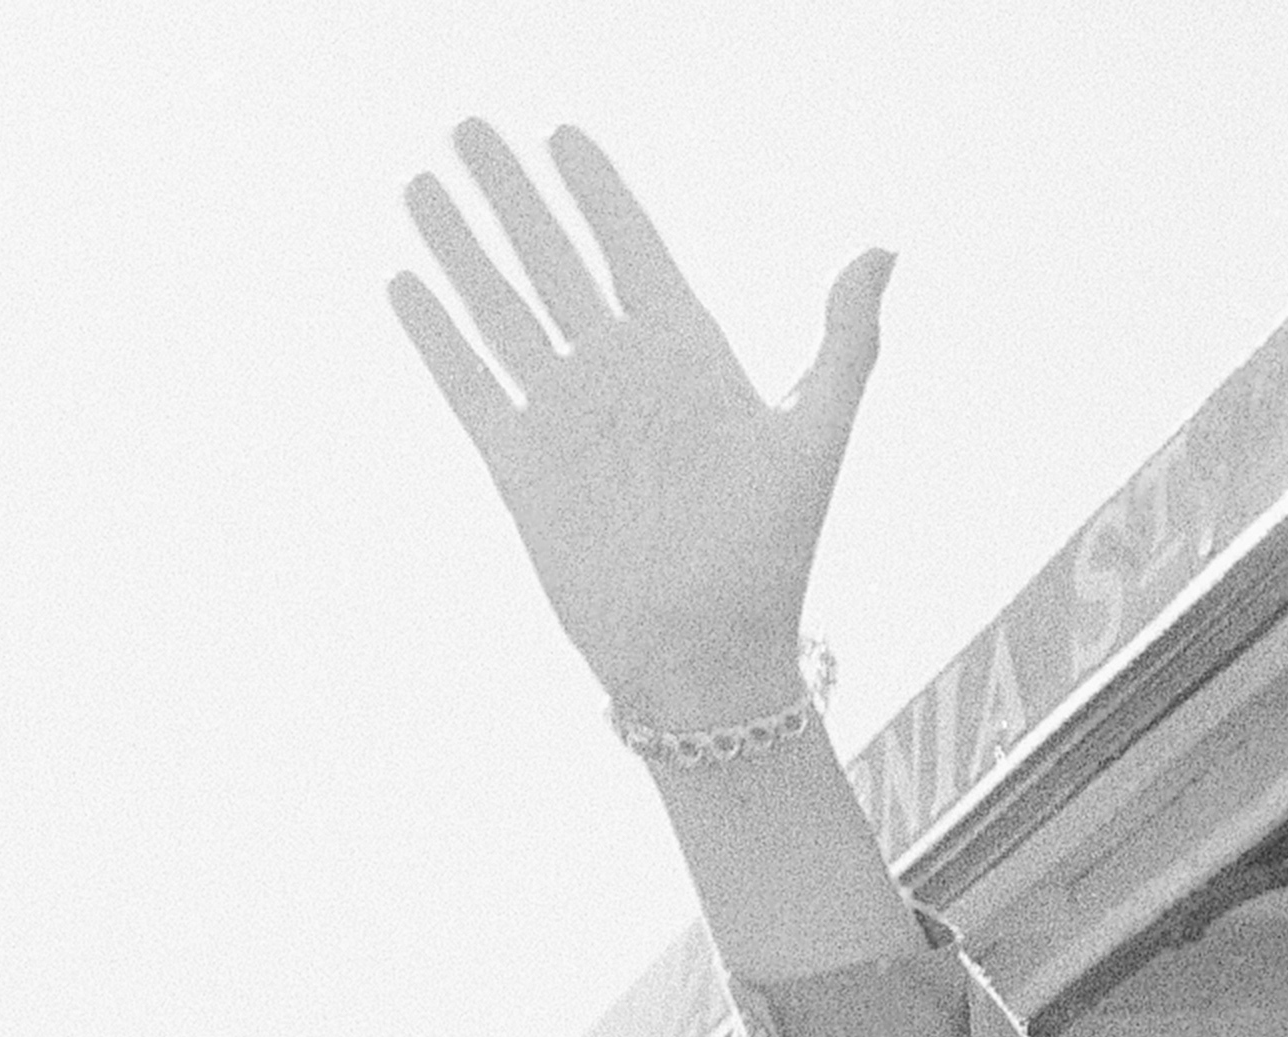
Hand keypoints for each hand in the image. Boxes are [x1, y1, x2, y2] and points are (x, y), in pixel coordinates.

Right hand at [394, 125, 889, 728]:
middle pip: (553, 259)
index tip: (565, 133)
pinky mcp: (521, 469)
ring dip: (460, 246)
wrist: (707, 658)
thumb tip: (883, 249)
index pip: (632, 248)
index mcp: (689, 357)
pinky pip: (470, 385)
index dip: (599, 191)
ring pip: (500, 308)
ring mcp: (568, 418)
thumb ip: (846, 342)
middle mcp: (622, 376)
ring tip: (423, 182)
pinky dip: (435, 336)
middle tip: (471, 127)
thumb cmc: (773, 556)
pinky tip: (404, 282)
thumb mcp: (815, 436)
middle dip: (512, 194)